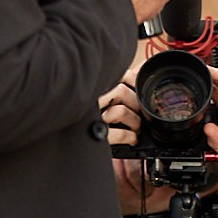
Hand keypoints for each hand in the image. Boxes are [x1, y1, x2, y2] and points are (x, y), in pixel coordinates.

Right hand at [98, 78, 148, 203]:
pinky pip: (117, 134)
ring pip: (120, 111)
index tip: (139, 88)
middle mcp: (90, 102)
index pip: (118, 75)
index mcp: (95, 90)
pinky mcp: (95, 137)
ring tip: (136, 128)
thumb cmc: (94, 122)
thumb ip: (122, 83)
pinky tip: (131, 139)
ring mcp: (91, 120)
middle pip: (121, 91)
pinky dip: (129, 137)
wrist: (77, 149)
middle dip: (136, 104)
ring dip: (135, 121)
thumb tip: (140, 68)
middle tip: (140, 114)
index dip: (133, 81)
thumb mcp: (107, 99)